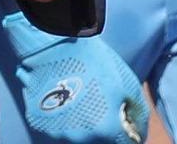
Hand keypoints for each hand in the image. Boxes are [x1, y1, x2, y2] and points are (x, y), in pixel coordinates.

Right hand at [0, 14, 149, 143]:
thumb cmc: (92, 60)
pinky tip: (65, 99)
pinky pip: (57, 129)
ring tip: (81, 99)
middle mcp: (80, 138)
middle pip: (99, 143)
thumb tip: (137, 135)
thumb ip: (138, 115)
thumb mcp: (127, 84)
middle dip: (105, 130)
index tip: (123, 122)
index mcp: (106, 130)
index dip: (126, 134)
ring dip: (83, 126)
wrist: (53, 43)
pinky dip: (63, 120)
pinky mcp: (39, 124)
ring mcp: (57, 133)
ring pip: (78, 137)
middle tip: (101, 106)